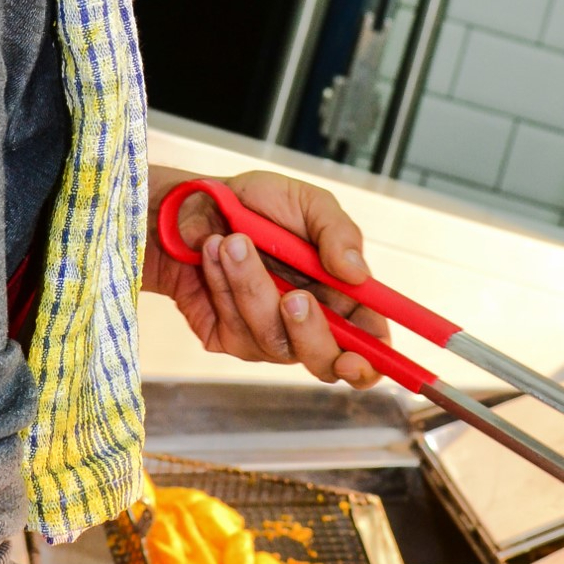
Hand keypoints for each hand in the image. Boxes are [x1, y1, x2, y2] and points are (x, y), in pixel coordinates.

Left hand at [142, 167, 389, 387]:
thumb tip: (358, 275)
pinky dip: (224, 285)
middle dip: (310, 333)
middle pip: (324, 361)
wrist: (193, 203)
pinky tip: (213, 253)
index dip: (370, 359)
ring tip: (233, 241)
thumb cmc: (257, 202)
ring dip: (252, 286)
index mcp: (340, 294)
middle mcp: (307, 321)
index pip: (368, 341)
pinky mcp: (229, 335)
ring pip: (272, 339)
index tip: (357, 357)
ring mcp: (267, 333)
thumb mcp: (307, 201)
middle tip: (294, 297)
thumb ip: (339, 233)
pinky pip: (235, 327)